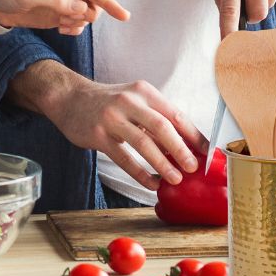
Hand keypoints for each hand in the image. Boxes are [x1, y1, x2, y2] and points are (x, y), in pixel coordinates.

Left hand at [0, 0, 130, 35]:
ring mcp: (60, 3)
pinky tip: (60, 30)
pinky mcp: (55, 15)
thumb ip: (56, 3)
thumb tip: (82, 9)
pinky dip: (72, 29)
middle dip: (86, 17)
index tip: (124, 16)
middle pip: (92, 5)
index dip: (109, 3)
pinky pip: (74, 24)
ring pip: (84, 16)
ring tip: (59, 26)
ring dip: (77, 24)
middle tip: (66, 22)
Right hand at [7, 61, 206, 189]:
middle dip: (181, 150)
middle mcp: (129, 101)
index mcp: (144, 91)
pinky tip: (151, 184)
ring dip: (162, 164)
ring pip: (143, 143)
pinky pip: (123, 158)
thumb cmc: (108, 103)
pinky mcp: (98, 135)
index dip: (193, 134)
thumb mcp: (134, 101)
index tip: (206, 152)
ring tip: (175, 179)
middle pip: (162, 127)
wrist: (69, 98)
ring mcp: (112, 118)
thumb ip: (155, 118)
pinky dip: (139, 173)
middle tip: (193, 168)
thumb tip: (185, 145)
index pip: (175, 114)